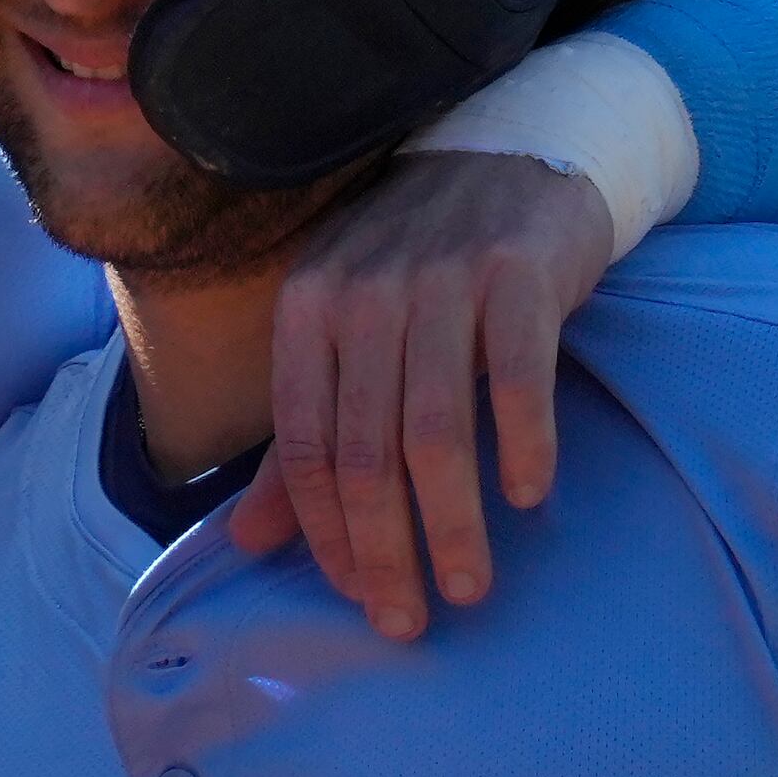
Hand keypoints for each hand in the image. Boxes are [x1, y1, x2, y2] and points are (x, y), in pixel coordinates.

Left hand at [237, 152, 615, 637]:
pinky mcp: (518, 273)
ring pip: (435, 431)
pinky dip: (523, 444)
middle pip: (366, 452)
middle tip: (407, 622)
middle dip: (383, 551)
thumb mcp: (344, 337)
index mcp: (307, 311)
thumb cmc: (422, 268)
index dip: (326, 534)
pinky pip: (517, 379)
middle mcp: (364, 294)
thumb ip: (303, 440)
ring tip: (468, 587)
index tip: (358, 598)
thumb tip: (248, 544)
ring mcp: (442, 281)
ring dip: (452, 523)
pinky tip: (529, 497)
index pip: (305, 447)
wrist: (515, 154)